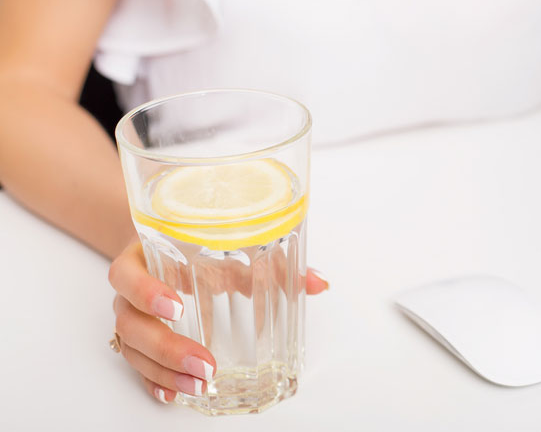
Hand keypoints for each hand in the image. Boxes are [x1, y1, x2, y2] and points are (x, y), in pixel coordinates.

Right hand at [108, 242, 328, 403]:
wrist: (166, 241)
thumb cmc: (198, 243)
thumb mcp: (231, 245)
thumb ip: (276, 263)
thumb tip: (319, 282)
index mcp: (143, 256)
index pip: (127, 274)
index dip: (146, 292)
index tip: (178, 307)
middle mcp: (130, 290)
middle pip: (130, 323)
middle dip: (166, 348)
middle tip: (205, 364)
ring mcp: (131, 316)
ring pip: (132, 349)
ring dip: (164, 371)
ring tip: (198, 386)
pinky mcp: (139, 340)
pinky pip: (136, 366)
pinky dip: (154, 381)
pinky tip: (174, 394)